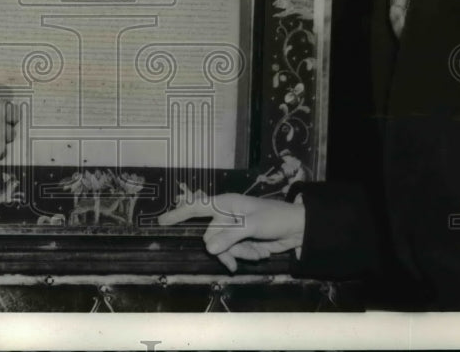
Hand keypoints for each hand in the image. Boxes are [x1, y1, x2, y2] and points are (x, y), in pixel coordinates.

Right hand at [158, 192, 304, 271]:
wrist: (298, 229)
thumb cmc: (275, 218)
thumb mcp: (253, 225)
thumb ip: (229, 236)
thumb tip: (207, 248)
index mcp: (226, 204)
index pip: (197, 207)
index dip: (178, 214)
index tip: (161, 221)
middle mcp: (226, 216)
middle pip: (210, 237)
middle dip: (227, 249)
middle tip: (244, 253)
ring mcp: (234, 230)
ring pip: (222, 248)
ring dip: (240, 253)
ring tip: (258, 251)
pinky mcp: (242, 241)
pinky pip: (234, 253)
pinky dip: (247, 255)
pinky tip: (261, 252)